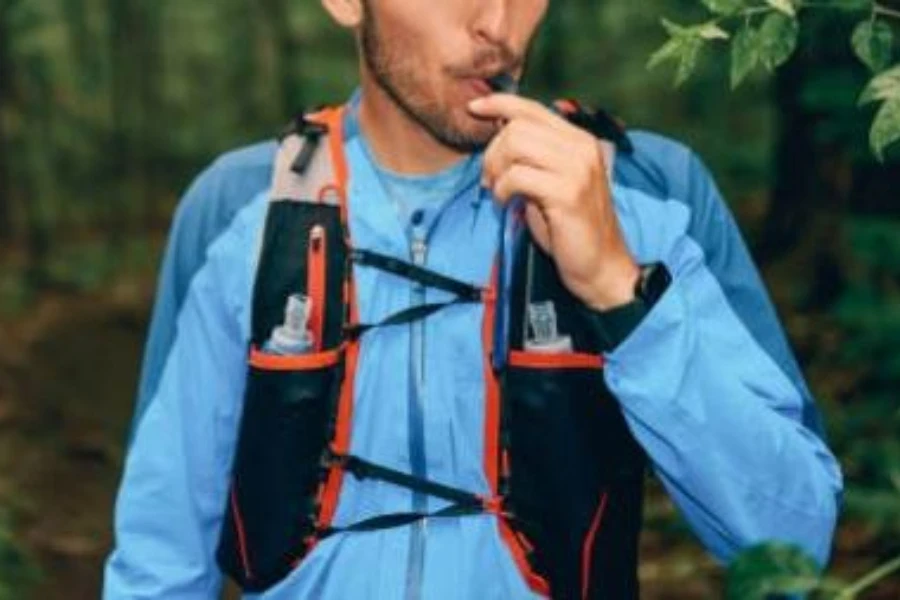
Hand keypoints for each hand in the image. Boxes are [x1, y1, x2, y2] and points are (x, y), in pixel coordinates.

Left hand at [468, 94, 638, 310]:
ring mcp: (577, 169)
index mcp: (579, 140)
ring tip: (497, 192)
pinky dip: (502, 190)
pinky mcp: (567, 193)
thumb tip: (500, 129)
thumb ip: (534, 155)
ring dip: (495, 169)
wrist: (600, 265)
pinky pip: (517, 176)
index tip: (474, 107)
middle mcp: (582, 148)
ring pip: (516, 145)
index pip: (533, 108)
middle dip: (492, 151)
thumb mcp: (552, 181)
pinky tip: (507, 204)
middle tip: (489, 180)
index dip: (499, 103)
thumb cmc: (570, 227)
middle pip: (518, 126)